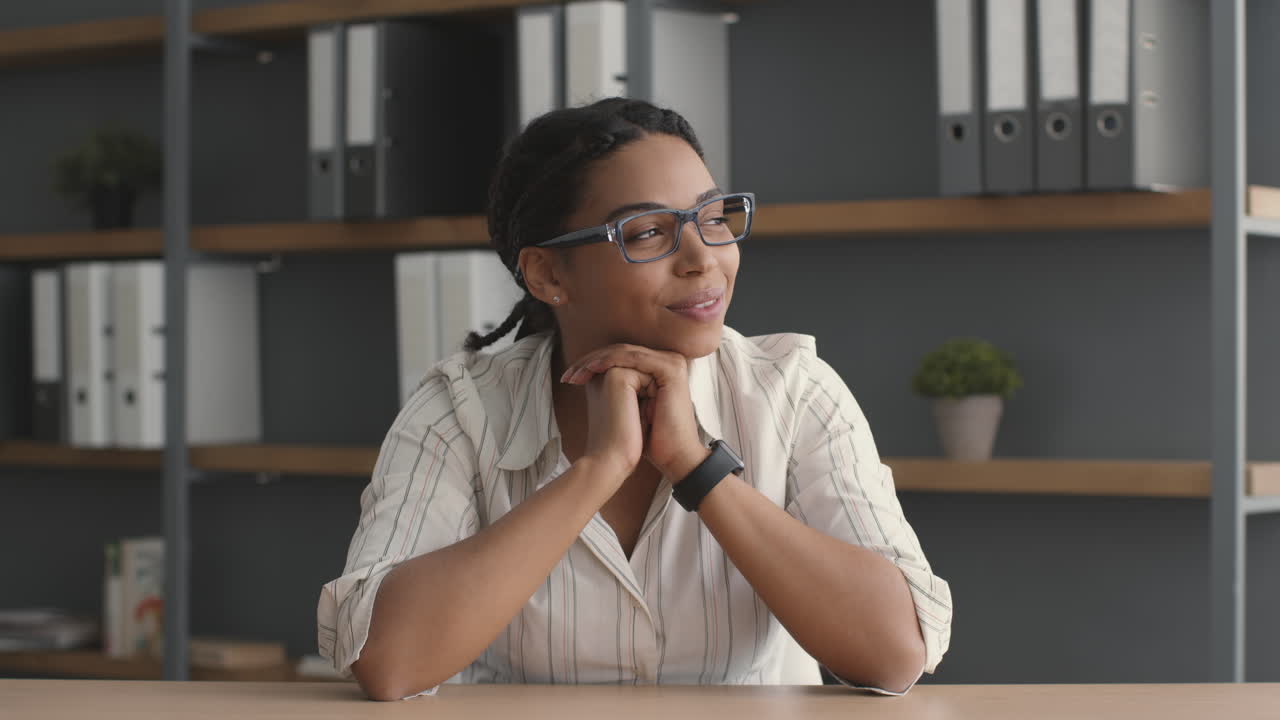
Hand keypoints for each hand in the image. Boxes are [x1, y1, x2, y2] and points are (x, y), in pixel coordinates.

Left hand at [562, 344, 707, 480]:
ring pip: (625, 352)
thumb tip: (588, 372)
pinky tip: (592, 369)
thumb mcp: (627, 405)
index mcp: (658, 367)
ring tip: (576, 373)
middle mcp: (667, 361)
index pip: (620, 357)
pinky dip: (611, 361)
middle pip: (621, 351)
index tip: (568, 377)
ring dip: (597, 360)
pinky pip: (635, 358)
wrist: (671, 456)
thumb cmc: (649, 437)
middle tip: (568, 374)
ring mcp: (671, 363)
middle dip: (590, 361)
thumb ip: (617, 385)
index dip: (592, 364)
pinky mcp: (671, 369)